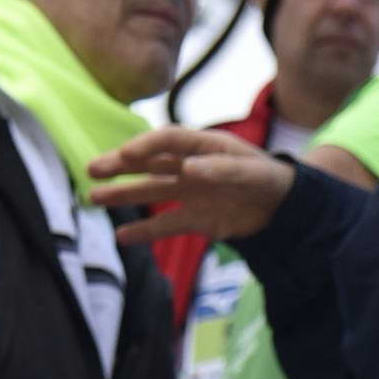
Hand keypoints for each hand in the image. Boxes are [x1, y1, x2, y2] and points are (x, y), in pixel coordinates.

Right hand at [83, 127, 295, 246]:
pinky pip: (166, 224)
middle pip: (149, 163)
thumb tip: (189, 170)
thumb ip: (222, 170)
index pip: (167, 140)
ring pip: (150, 191)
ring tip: (93, 197)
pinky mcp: (195, 218)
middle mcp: (189, 166)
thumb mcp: (251, 172)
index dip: (146, 146)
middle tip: (92, 168)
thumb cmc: (269, 179)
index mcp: (203, 146)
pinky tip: (121, 237)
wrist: (286, 208)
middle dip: (120, 165)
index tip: (126, 156)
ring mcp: (189, 192)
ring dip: (123, 194)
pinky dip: (145, 232)